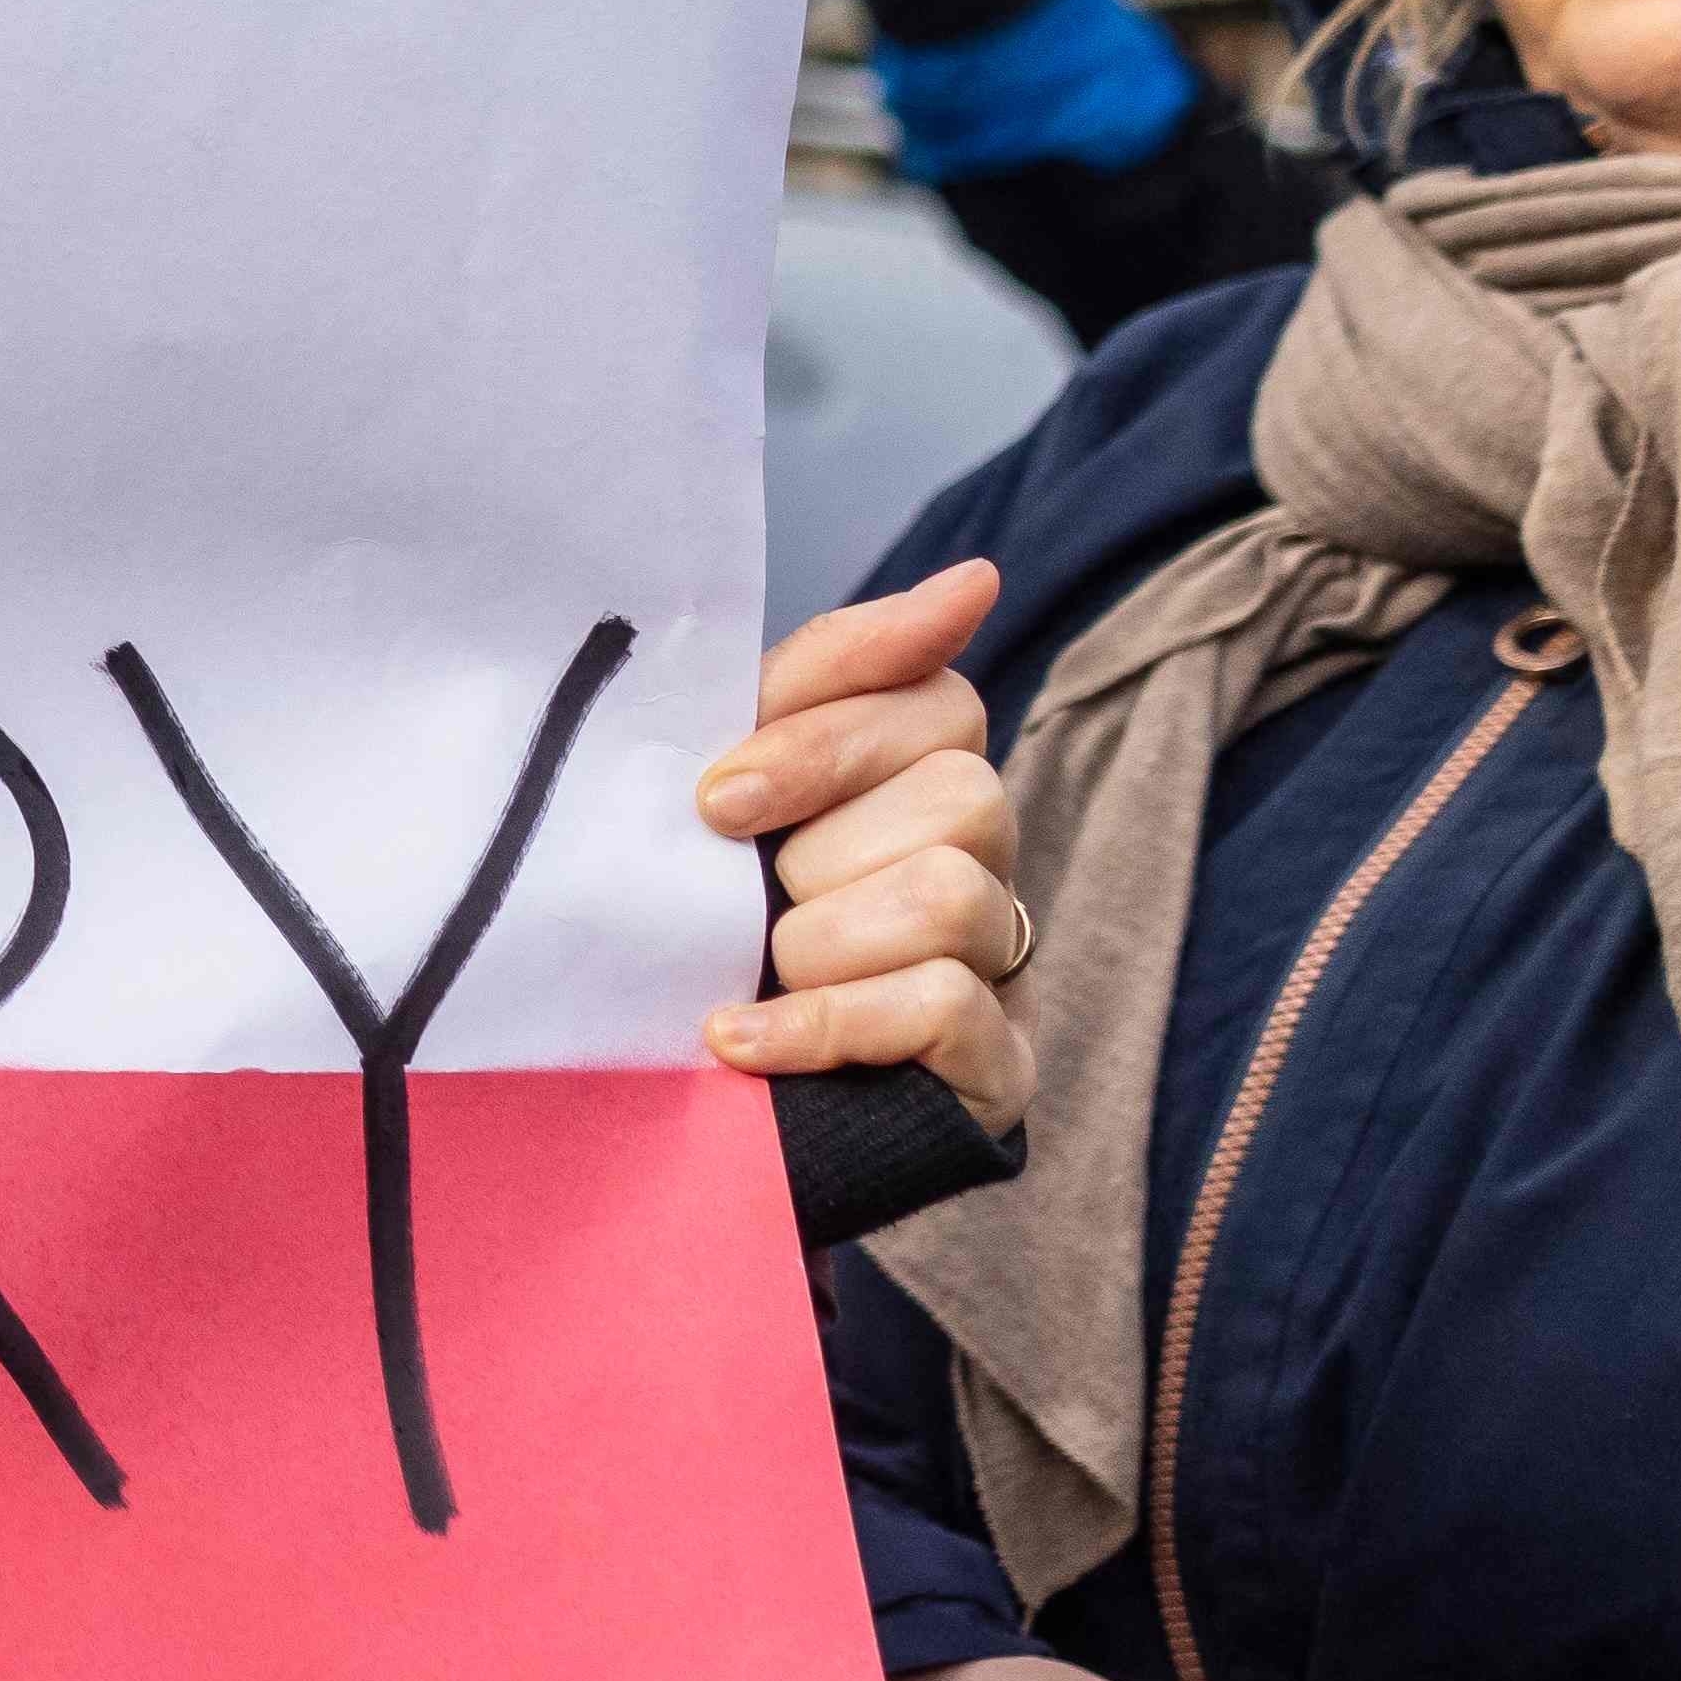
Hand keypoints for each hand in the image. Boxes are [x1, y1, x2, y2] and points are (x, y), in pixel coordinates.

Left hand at [697, 557, 1032, 1125]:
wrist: (676, 1101)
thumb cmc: (711, 916)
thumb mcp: (736, 786)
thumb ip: (828, 676)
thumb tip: (977, 578)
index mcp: (928, 772)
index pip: (936, 699)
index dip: (824, 742)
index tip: (719, 799)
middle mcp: (988, 859)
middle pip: (961, 794)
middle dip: (817, 849)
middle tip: (743, 893)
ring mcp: (1003, 966)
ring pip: (951, 896)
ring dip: (818, 942)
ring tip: (754, 974)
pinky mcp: (996, 1067)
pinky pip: (943, 1007)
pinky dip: (823, 1023)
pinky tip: (741, 1039)